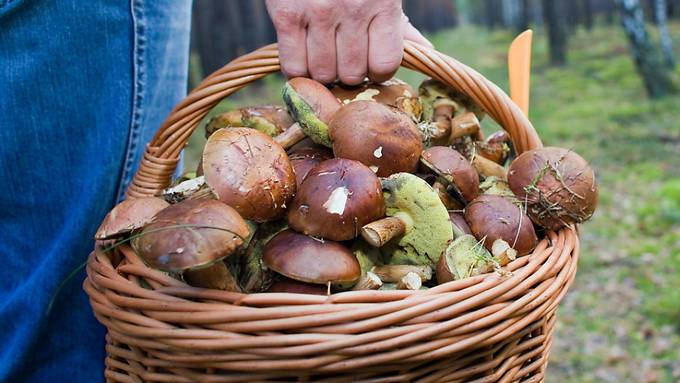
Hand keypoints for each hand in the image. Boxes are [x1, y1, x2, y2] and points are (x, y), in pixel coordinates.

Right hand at [265, 0, 431, 84]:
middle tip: (341, 56)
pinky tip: (302, 54)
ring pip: (322, 73)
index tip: (369, 63)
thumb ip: (399, 22)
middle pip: (351, 74)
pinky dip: (297, 68)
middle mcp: (352, 9)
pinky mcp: (287, 15)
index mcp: (383, 3)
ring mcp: (318, 12)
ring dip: (321, 71)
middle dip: (347, 71)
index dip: (377, 71)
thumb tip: (424, 50)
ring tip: (322, 53)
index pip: (384, 65)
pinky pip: (293, 65)